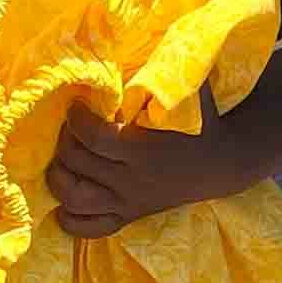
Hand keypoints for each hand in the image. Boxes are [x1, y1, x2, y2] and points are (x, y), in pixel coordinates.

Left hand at [47, 92, 234, 237]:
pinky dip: (70, 221)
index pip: (95, 138)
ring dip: (58, 179)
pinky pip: (91, 228)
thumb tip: (136, 54)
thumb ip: (163, 75)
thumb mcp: (188, 93)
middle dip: (65, 141)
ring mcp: (129, 202)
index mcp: (144, 149)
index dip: (76, 120)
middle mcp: (133, 179)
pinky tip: (61, 204)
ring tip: (59, 158)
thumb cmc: (202, 121)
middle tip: (67, 125)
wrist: (223, 162)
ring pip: (77, 200)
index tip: (74, 105)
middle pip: (80, 165)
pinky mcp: (130, 216)